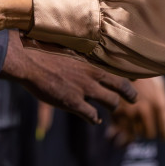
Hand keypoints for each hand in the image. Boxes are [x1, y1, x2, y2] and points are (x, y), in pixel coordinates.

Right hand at [0, 32, 135, 122]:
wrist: (28, 60)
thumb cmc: (43, 48)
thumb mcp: (67, 46)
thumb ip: (79, 53)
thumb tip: (81, 52)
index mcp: (91, 58)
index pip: (118, 67)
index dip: (129, 74)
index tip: (136, 78)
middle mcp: (93, 73)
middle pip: (122, 86)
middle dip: (130, 95)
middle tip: (134, 99)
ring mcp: (84, 89)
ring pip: (111, 103)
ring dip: (112, 107)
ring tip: (112, 109)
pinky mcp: (73, 102)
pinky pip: (92, 115)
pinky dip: (94, 119)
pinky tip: (94, 119)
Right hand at [109, 76, 164, 143]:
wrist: (121, 62)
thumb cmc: (143, 73)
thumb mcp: (158, 84)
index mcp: (159, 104)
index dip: (164, 134)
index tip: (162, 135)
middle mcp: (145, 111)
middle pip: (149, 134)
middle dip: (148, 131)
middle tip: (146, 126)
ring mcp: (129, 112)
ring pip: (133, 135)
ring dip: (134, 131)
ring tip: (133, 122)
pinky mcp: (115, 112)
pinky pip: (119, 130)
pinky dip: (119, 130)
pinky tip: (120, 123)